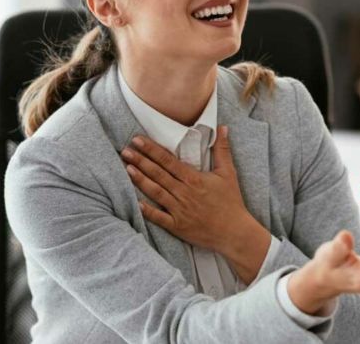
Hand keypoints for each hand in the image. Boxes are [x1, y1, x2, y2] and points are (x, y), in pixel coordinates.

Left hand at [122, 126, 270, 282]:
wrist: (234, 232)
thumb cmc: (231, 201)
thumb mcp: (229, 173)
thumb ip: (222, 150)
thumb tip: (223, 127)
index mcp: (194, 179)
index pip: (168, 160)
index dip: (152, 149)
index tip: (138, 140)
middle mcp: (184, 193)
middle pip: (158, 174)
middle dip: (140, 161)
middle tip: (125, 150)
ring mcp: (179, 210)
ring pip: (155, 192)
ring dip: (140, 180)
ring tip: (127, 168)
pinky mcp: (177, 226)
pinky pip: (159, 217)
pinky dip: (147, 210)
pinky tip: (136, 202)